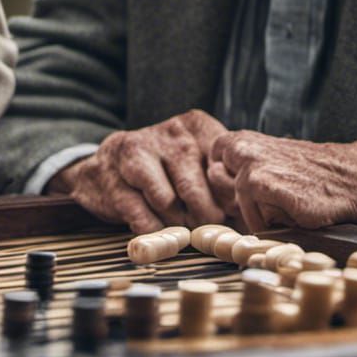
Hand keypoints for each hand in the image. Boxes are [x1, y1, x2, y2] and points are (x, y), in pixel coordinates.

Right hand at [47, 110, 227, 232]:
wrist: (105, 168)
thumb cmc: (163, 170)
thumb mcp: (197, 162)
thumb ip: (223, 181)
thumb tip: (251, 217)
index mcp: (196, 125)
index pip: (224, 167)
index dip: (229, 199)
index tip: (229, 214)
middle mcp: (168, 133)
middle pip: (196, 189)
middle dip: (203, 219)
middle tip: (205, 229)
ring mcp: (136, 152)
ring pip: (168, 202)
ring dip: (176, 223)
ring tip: (178, 224)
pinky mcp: (111, 178)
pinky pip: (142, 216)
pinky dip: (153, 230)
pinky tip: (154, 225)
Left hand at [208, 131, 356, 232]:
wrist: (351, 179)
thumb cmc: (308, 175)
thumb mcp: (269, 160)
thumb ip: (239, 168)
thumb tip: (211, 185)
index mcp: (242, 140)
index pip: (212, 163)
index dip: (228, 180)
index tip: (253, 186)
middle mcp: (242, 150)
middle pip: (220, 188)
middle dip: (240, 199)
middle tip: (273, 197)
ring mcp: (253, 168)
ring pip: (241, 206)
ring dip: (261, 213)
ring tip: (288, 202)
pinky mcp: (268, 188)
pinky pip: (257, 219)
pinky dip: (274, 223)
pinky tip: (296, 210)